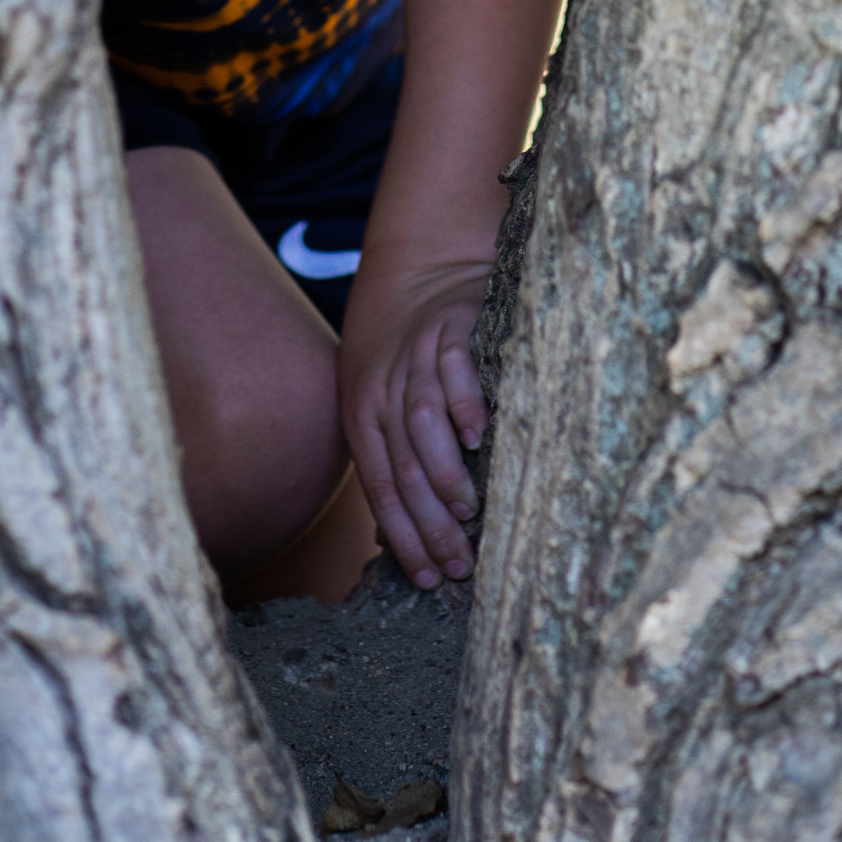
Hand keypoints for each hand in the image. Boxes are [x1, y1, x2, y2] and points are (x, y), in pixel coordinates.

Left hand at [337, 257, 490, 588]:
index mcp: (362, 413)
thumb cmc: (401, 347)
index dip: (404, 537)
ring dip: (444, 474)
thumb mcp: (380, 396)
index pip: (380, 487)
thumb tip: (409, 531)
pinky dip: (463, 403)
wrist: (419, 262)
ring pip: (422, 425)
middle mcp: (383, 388)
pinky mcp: (451, 325)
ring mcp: (416, 356)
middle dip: (429, 524)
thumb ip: (392, 450)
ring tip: (468, 514)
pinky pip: (453, 369)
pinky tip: (479, 437)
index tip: (430, 579)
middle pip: (402, 466)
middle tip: (459, 565)